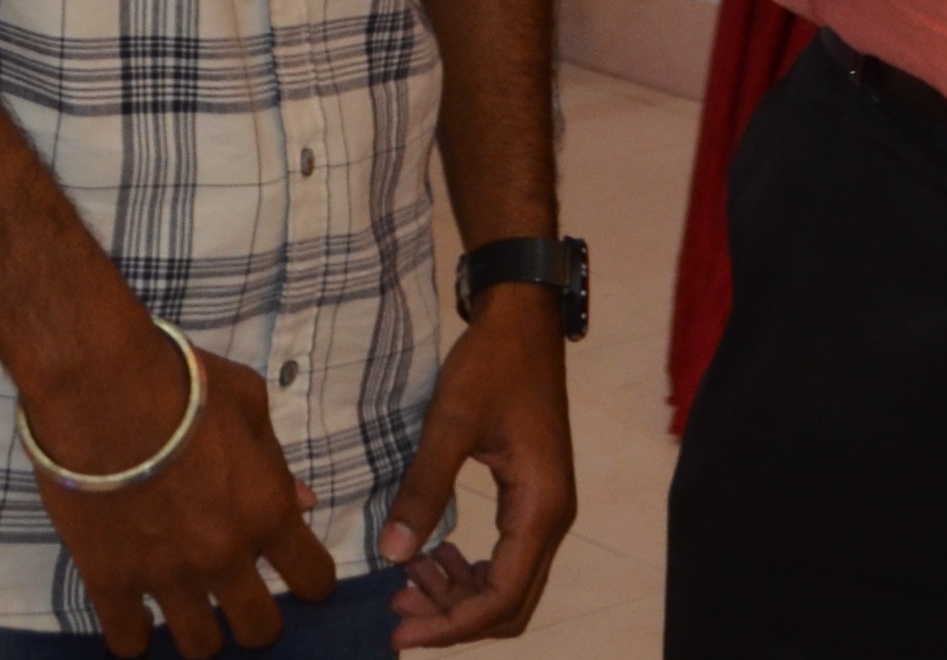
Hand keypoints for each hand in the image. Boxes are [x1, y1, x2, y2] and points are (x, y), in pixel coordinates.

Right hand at [27, 326, 336, 656]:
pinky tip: (135, 621)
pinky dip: (134, 638)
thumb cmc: (181, 381)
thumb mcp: (249, 403)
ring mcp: (166, 576)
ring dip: (201, 633)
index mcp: (265, 512)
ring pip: (200, 646)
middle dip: (257, 619)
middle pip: (259, 629)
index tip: (297, 572)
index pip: (314, 578)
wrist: (99, 385)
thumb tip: (301, 502)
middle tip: (240, 598)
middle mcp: (223, 556)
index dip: (311, 579)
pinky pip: (127, 641)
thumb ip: (274, 461)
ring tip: (190, 612)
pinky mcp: (110, 581)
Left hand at [381, 285, 574, 643]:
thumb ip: (424, 487)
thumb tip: (394, 555)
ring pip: (510, 584)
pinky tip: (433, 555)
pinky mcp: (533, 497)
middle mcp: (552, 518)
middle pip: (511, 603)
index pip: (502, 596)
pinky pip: (506, 557)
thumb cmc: (492, 364)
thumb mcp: (451, 422)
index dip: (452, 625)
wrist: (524, 319)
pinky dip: (470, 570)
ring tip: (406, 583)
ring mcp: (545, 508)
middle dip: (454, 618)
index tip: (400, 634)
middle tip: (396, 613)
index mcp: (540, 507)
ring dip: (459, 596)